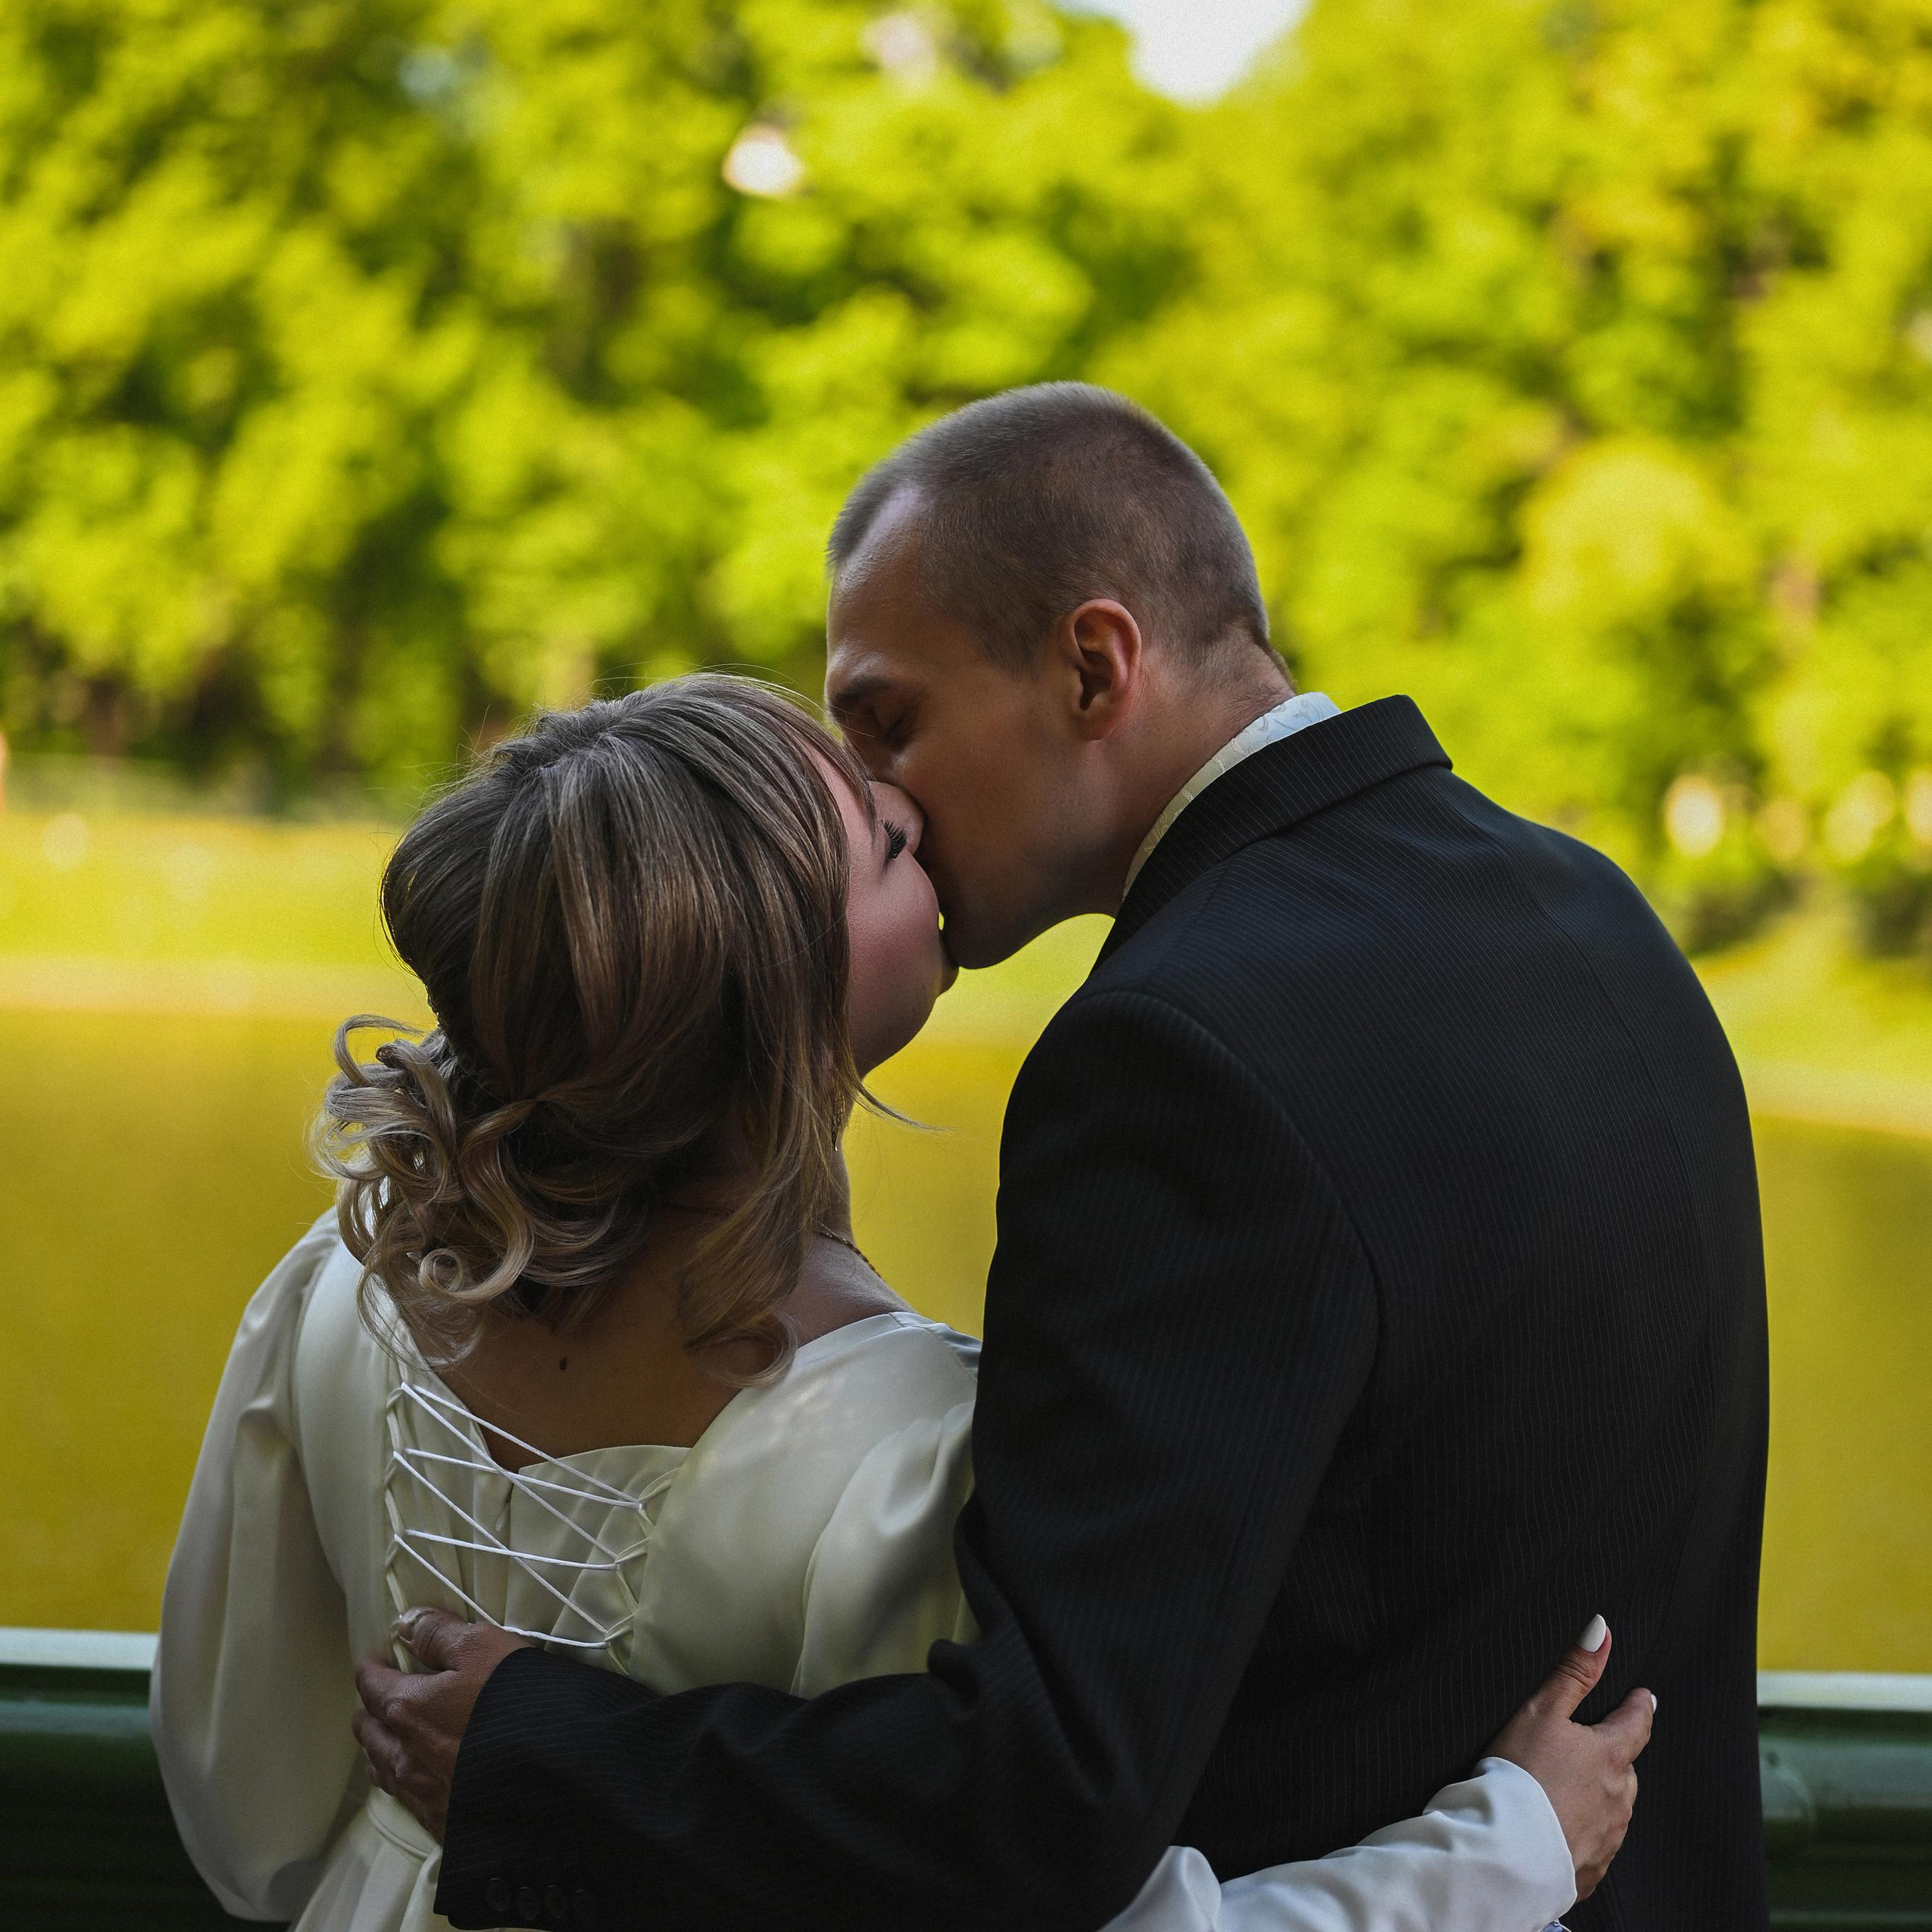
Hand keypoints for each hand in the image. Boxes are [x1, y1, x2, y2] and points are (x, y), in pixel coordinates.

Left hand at [351, 1608, 529, 1841]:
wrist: (551, 1776)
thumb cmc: (516, 1702)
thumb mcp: (484, 1648)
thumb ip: (440, 1634)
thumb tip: (406, 1624)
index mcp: (407, 1709)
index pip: (372, 1685)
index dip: (371, 1669)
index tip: (373, 1661)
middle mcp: (404, 1754)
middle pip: (368, 1730)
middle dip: (369, 1710)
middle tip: (378, 1698)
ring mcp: (420, 1793)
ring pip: (380, 1767)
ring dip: (379, 1747)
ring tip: (387, 1737)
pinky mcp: (439, 1821)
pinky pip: (403, 1798)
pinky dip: (399, 1780)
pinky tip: (413, 1778)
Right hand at [1486, 1617, 1653, 1899]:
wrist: (1505, 1850)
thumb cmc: (1520, 1775)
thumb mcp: (1541, 1710)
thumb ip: (1574, 1671)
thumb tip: (1602, 1630)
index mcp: (1610, 1757)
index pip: (1637, 1723)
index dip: (1640, 1706)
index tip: (1644, 1697)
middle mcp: (1618, 1799)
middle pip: (1626, 1769)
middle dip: (1615, 1757)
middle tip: (1594, 1747)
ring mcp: (1608, 1838)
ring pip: (1614, 1809)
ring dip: (1601, 1797)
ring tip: (1572, 1790)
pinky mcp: (1590, 1869)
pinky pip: (1595, 1846)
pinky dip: (1583, 1833)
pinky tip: (1561, 1830)